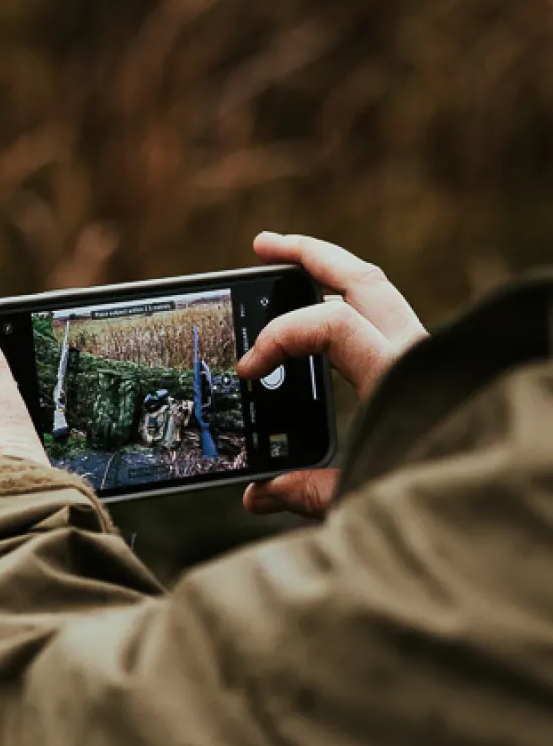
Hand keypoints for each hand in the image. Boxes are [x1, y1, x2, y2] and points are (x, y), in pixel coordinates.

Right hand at [237, 231, 426, 517]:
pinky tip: (324, 322)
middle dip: (309, 255)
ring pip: (377, 291)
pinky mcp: (427, 366)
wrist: (497, 499)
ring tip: (288, 267)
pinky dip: (350, 306)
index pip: (332, 323)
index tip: (248, 369)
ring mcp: (423, 355)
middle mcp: (415, 353)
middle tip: (262, 246)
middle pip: (361, 278)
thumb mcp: (366, 497)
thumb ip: (311, 493)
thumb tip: (259, 494)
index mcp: (397, 376)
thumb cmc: (438, 496)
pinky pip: (385, 319)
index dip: (281, 337)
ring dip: (332, 273)